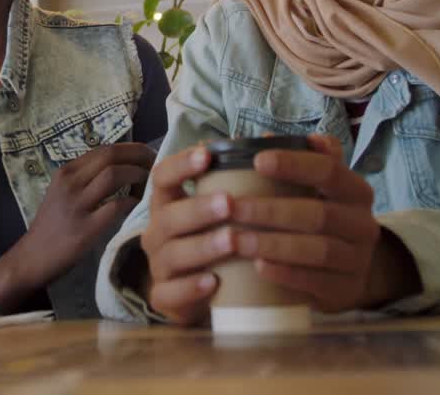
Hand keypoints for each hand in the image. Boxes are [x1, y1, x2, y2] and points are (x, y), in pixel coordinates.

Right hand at [14, 143, 155, 287]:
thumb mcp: (64, 193)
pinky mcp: (84, 228)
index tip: (149, 155)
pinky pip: (116, 206)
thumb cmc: (53, 226)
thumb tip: (124, 167)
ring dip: (139, 175)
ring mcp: (76, 204)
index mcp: (66, 171)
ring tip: (151, 185)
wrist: (32, 258)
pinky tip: (140, 206)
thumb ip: (87, 179)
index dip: (132, 148)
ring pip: (114, 175)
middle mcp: (69, 182)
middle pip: (111, 154)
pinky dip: (133, 202)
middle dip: (140, 155)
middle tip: (157, 164)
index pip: (104, 148)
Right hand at [138, 146, 234, 325]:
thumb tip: (281, 139)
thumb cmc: (221, 239)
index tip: (206, 155)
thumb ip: (249, 176)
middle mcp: (158, 233)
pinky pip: (170, 294)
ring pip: (172, 255)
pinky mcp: (165, 300)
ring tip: (232, 240)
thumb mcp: (229, 208)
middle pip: (167, 217)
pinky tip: (214, 282)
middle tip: (230, 202)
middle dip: (199, 208)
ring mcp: (160, 267)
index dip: (181, 165)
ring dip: (203, 246)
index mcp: (169, 204)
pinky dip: (191, 288)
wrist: (208, 295)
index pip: (163, 177)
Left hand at [232, 134, 416, 311]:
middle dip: (270, 210)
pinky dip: (286, 274)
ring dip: (272, 244)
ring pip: (318, 250)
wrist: (347, 274)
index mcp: (355, 190)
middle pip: (318, 214)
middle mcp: (363, 223)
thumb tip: (261, 136)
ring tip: (236, 240)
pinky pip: (316, 282)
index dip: (294, 164)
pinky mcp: (346, 291)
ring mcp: (358, 260)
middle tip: (230, 207)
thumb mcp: (316, 190)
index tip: (257, 161)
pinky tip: (257, 267)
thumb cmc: (318, 220)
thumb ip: (297, 162)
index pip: (329, 170)